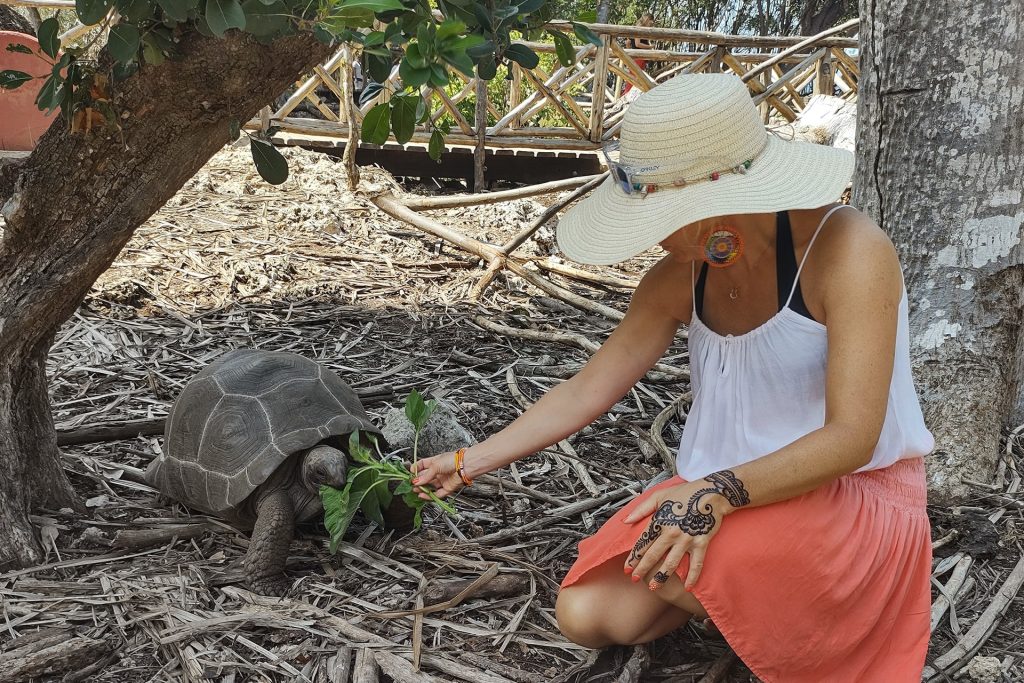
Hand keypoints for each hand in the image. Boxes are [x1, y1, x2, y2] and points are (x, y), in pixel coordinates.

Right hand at [410, 451, 463, 499]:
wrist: (465, 466)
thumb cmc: (453, 460)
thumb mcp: (435, 465)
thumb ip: (425, 475)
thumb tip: (416, 481)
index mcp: (435, 462)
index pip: (422, 465)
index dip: (416, 469)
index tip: (410, 473)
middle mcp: (438, 471)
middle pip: (425, 477)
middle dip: (418, 481)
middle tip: (411, 484)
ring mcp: (442, 480)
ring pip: (430, 486)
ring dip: (422, 489)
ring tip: (416, 490)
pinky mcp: (447, 488)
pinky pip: (436, 494)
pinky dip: (429, 496)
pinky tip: (423, 495)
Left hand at [622, 475, 743, 591]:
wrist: (711, 493)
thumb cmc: (685, 493)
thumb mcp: (659, 496)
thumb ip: (641, 509)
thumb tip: (626, 521)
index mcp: (659, 521)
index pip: (642, 543)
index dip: (633, 557)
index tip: (627, 568)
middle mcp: (671, 533)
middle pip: (653, 555)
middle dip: (642, 569)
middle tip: (634, 579)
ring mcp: (686, 540)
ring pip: (671, 564)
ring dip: (661, 577)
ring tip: (653, 587)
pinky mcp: (701, 544)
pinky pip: (696, 564)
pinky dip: (692, 577)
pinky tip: (688, 587)